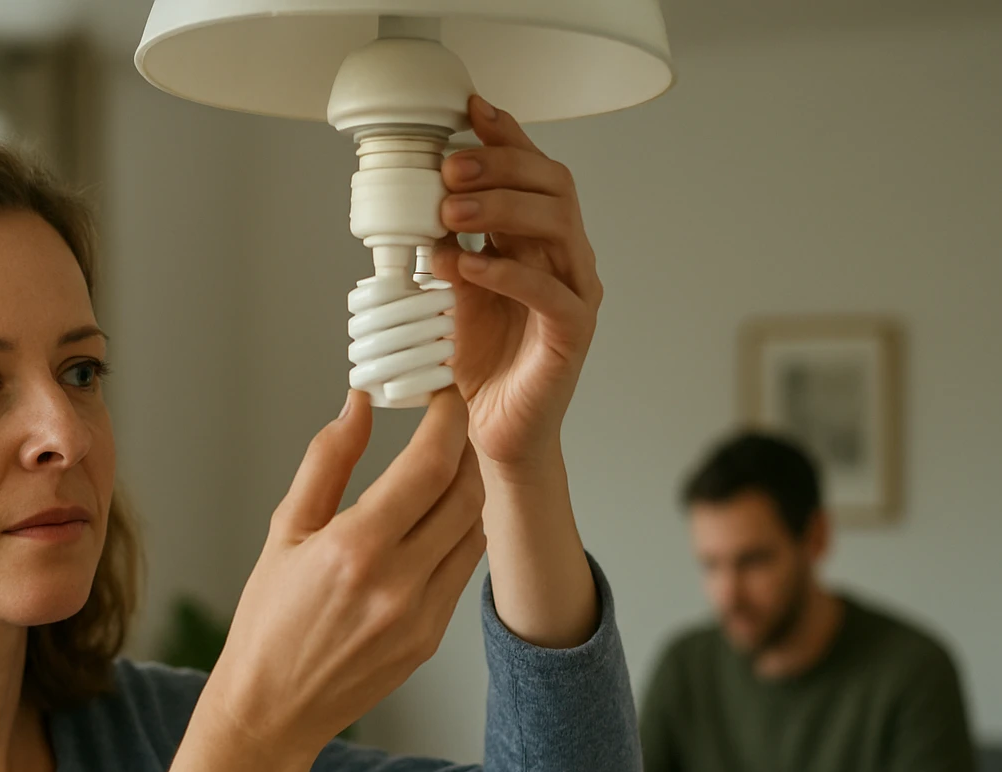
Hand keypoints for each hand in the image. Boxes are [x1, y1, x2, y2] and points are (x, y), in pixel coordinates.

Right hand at [208, 385, 486, 757]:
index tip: (443, 395)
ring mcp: (421, 614)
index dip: (447, 419)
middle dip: (465, 448)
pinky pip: (462, 570)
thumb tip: (358, 404)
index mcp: (356, 548)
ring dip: (469, 490)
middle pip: (466, 493)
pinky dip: (459, 533)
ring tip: (446, 467)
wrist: (273, 707)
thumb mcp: (286, 530)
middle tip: (451, 423)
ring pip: (473, 530)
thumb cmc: (269, 619)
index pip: (429, 464)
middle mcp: (398, 583)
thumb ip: (328, 461)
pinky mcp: (432, 637)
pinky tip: (437, 520)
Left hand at [428, 95, 603, 473]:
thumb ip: (452, 249)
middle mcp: (567, 259)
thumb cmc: (487, 364)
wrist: (501, 430)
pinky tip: (470, 264)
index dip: (508, 137)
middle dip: (501, 165)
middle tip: (450, 165)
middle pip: (553, 186)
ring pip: (558, 227)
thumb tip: (425, 206)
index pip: (535, 173)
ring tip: (452, 210)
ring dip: (501, 208)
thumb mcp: (457, 292)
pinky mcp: (573, 334)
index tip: (470, 110)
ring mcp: (576, 293)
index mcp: (542, 241)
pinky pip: (551, 292)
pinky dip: (508, 272)